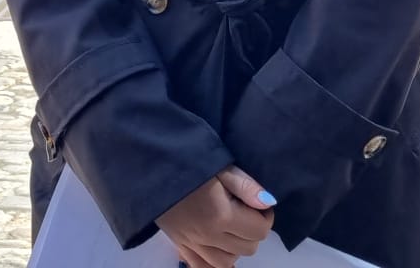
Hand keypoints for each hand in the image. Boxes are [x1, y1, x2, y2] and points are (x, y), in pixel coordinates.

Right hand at [158, 165, 274, 267]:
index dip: (266, 217)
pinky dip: (214, 262)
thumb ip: (246, 186)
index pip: (259, 230)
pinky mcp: (179, 245)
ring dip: (236, 248)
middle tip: (246, 212)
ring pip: (227, 262)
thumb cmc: (187, 160)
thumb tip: (269, 202)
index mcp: (221, 215)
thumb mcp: (220, 166)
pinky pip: (202, 266)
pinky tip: (218, 248)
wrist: (150, 165)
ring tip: (232, 227)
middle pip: (247, 249)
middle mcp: (208, 235)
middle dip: (253, 231)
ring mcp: (192, 243)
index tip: (259, 204)